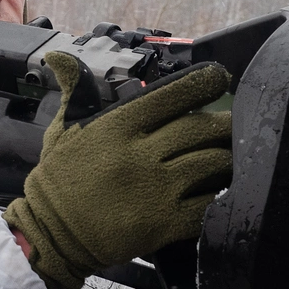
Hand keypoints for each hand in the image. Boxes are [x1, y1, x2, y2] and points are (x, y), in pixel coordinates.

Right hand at [3, 53, 232, 288]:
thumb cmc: (59, 179)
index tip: (219, 79)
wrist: (51, 233)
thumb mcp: (62, 130)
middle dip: (225, 124)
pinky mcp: (163, 224)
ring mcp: (155, 190)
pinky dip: (221, 197)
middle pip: (200, 129)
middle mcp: (140, 154)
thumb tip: (61, 55)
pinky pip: (207, 205)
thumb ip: (75, 91)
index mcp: (117, 126)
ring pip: (212, 165)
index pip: (172, 95)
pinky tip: (225, 192)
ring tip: (237, 156)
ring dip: (229, 159)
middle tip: (237, 122)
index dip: (203, 83)